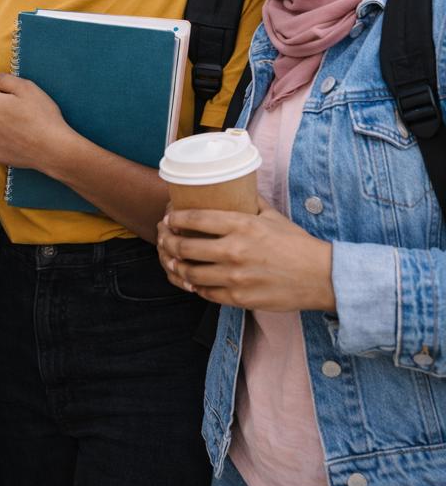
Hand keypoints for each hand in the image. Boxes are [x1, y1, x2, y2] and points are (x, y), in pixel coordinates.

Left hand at [0, 68, 73, 171]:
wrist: (53, 148)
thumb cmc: (42, 116)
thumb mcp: (26, 88)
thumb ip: (2, 78)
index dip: (8, 93)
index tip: (22, 101)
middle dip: (1, 107)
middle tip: (23, 114)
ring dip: (0, 123)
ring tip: (21, 127)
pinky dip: (1, 139)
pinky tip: (17, 139)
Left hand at [157, 198, 334, 312]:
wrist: (320, 277)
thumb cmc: (296, 244)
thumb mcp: (272, 215)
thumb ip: (250, 202)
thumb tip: (235, 186)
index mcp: (241, 225)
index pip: (196, 219)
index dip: (176, 218)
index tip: (169, 218)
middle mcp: (234, 251)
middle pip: (186, 248)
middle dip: (169, 244)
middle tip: (165, 240)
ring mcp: (235, 278)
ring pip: (191, 273)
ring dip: (178, 267)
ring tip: (174, 261)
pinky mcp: (239, 299)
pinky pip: (206, 293)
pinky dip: (196, 286)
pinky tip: (193, 281)